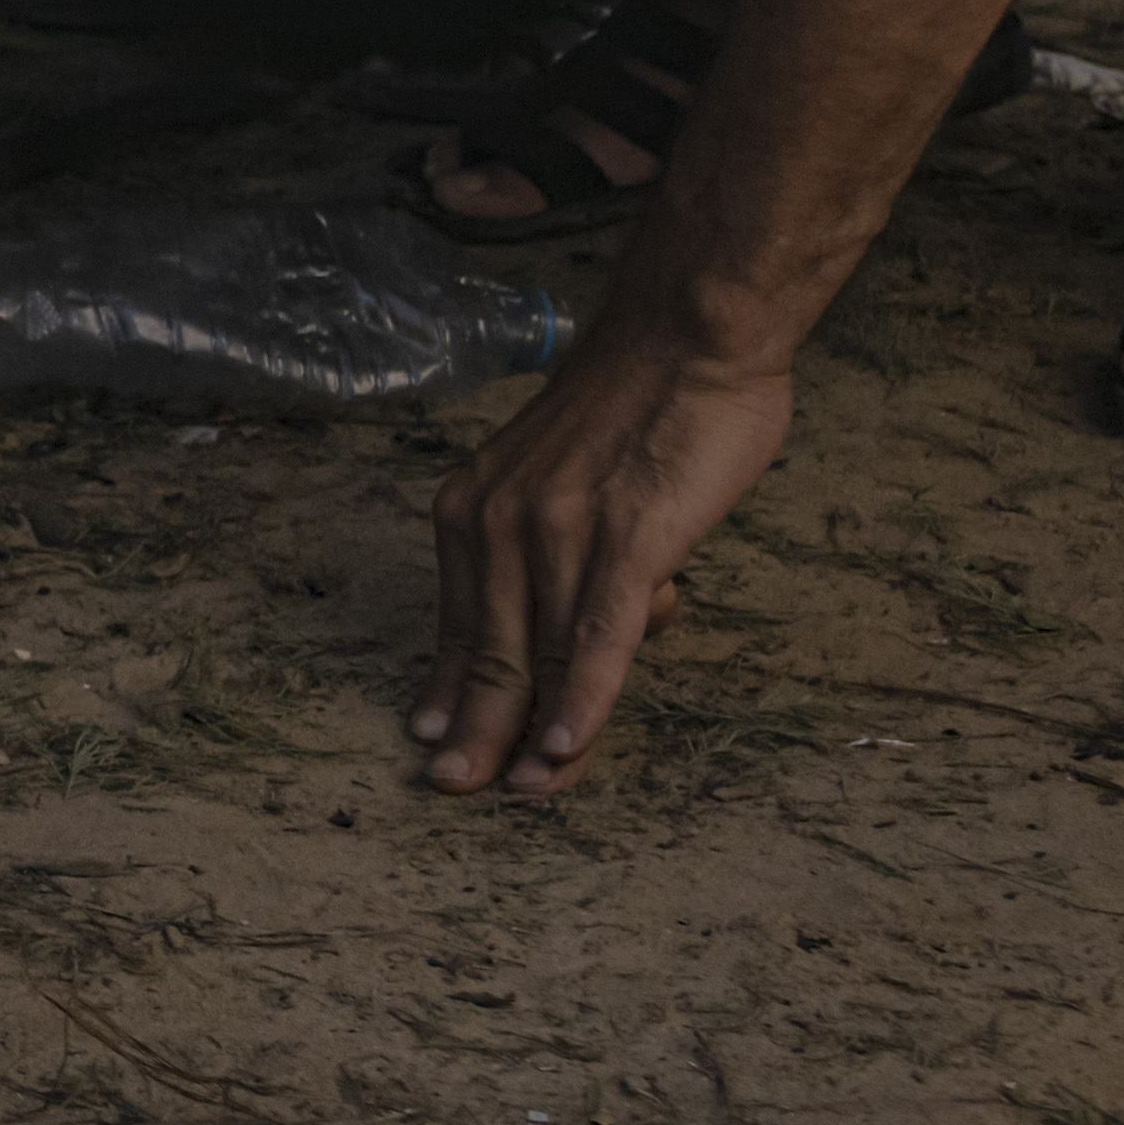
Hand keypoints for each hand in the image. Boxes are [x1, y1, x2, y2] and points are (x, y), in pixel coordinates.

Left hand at [416, 328, 795, 799]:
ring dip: (531, 732)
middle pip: (485, 646)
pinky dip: (581, 700)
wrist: (690, 332)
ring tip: (524, 791)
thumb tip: (621, 614)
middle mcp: (499, 519)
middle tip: (451, 785)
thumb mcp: (577, 477)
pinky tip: (565, 747)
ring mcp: (558, 532)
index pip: (461, 613)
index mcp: (476, 503)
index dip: (451, 679)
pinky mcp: (623, 540)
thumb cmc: (646, 403)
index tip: (433, 731)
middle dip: (471, 725)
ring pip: (538, 654)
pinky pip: (593, 638)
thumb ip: (578, 544)